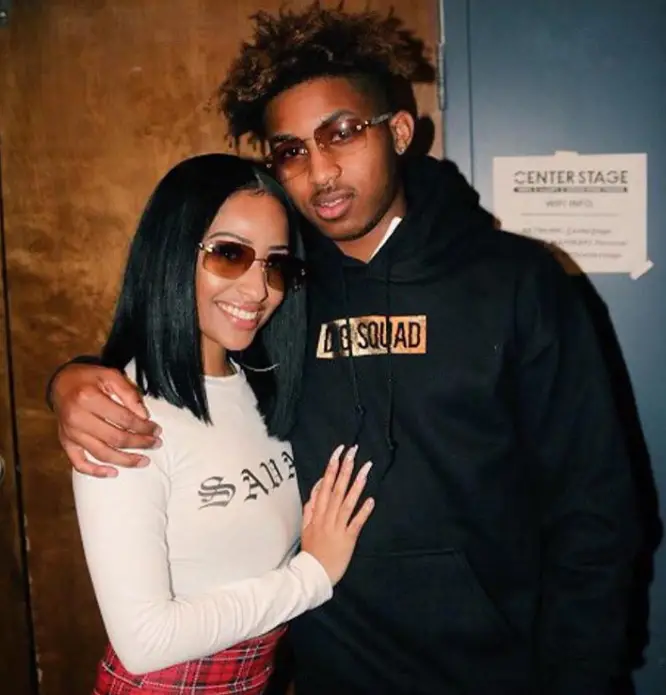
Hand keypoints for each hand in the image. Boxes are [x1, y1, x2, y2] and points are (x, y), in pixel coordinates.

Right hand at [52, 363, 160, 476]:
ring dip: (125, 460)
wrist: (61, 383)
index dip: (143, 426)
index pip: (123, 419)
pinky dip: (95, 471)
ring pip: (101, 453)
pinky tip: (113, 473)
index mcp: (88, 398)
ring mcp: (70, 433)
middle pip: (115, 438)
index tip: (157, 430)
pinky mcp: (66, 442)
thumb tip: (144, 416)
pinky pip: (79, 463)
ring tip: (143, 461)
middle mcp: (77, 418)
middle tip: (156, 444)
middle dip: (139, 443)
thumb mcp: (111, 375)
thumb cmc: (89, 378)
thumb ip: (129, 394)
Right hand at [300, 445, 373, 584]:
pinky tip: (371, 500)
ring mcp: (337, 527)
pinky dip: (363, 512)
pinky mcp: (348, 539)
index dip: (332, 467)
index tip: (338, 452)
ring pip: (347, 503)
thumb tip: (319, 485)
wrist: (314, 574)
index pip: (325, 485)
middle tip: (352, 451)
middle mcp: (327, 517)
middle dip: (345, 469)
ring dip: (356, 485)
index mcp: (317, 513)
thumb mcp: (307, 525)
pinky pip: (356, 523)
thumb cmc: (312, 550)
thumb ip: (311, 505)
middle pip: (336, 489)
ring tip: (365, 469)